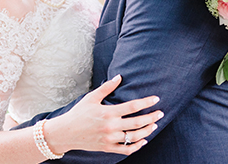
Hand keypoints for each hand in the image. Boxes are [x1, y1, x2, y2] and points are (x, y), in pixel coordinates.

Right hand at [45, 74, 162, 155]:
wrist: (67, 132)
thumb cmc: (79, 113)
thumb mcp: (91, 97)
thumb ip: (107, 87)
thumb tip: (120, 77)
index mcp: (108, 112)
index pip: (132, 106)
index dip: (146, 102)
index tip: (156, 99)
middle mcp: (111, 126)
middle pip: (137, 122)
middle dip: (152, 117)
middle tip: (161, 113)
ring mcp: (110, 139)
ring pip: (135, 137)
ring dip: (147, 131)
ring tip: (154, 125)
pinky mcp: (108, 148)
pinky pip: (127, 149)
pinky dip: (137, 146)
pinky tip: (143, 140)